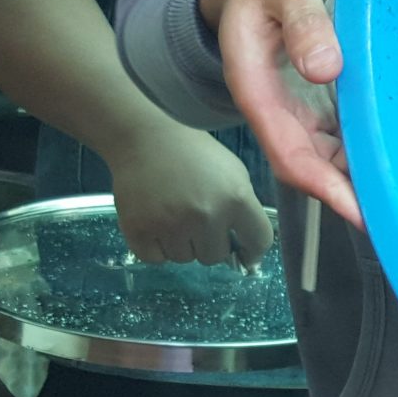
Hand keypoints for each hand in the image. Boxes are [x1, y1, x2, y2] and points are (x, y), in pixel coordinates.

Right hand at [103, 126, 274, 266]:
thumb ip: (244, 208)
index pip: (258, 241)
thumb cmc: (194, 153)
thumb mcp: (233, 172)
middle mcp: (205, 215)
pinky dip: (156, 247)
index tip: (245, 253)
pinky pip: (156, 259)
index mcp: (236, 197)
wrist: (145, 137)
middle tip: (196, 218)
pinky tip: (155, 222)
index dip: (252, 250)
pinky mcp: (139, 231)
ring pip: (184, 259)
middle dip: (209, 242)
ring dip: (182, 244)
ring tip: (173, 215)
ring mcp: (171, 225)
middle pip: (215, 256)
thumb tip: (246, 250)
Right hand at [201, 0, 359, 226]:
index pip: (288, 153)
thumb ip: (302, 19)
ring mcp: (296, 111)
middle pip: (310, 167)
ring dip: (361, 180)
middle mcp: (275, 110)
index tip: (357, 208)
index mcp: (256, 88)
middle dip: (349, 196)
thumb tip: (325, 69)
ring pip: (328, 159)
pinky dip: (367, 153)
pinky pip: (342, 139)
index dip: (323, 185)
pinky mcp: (316, 105)